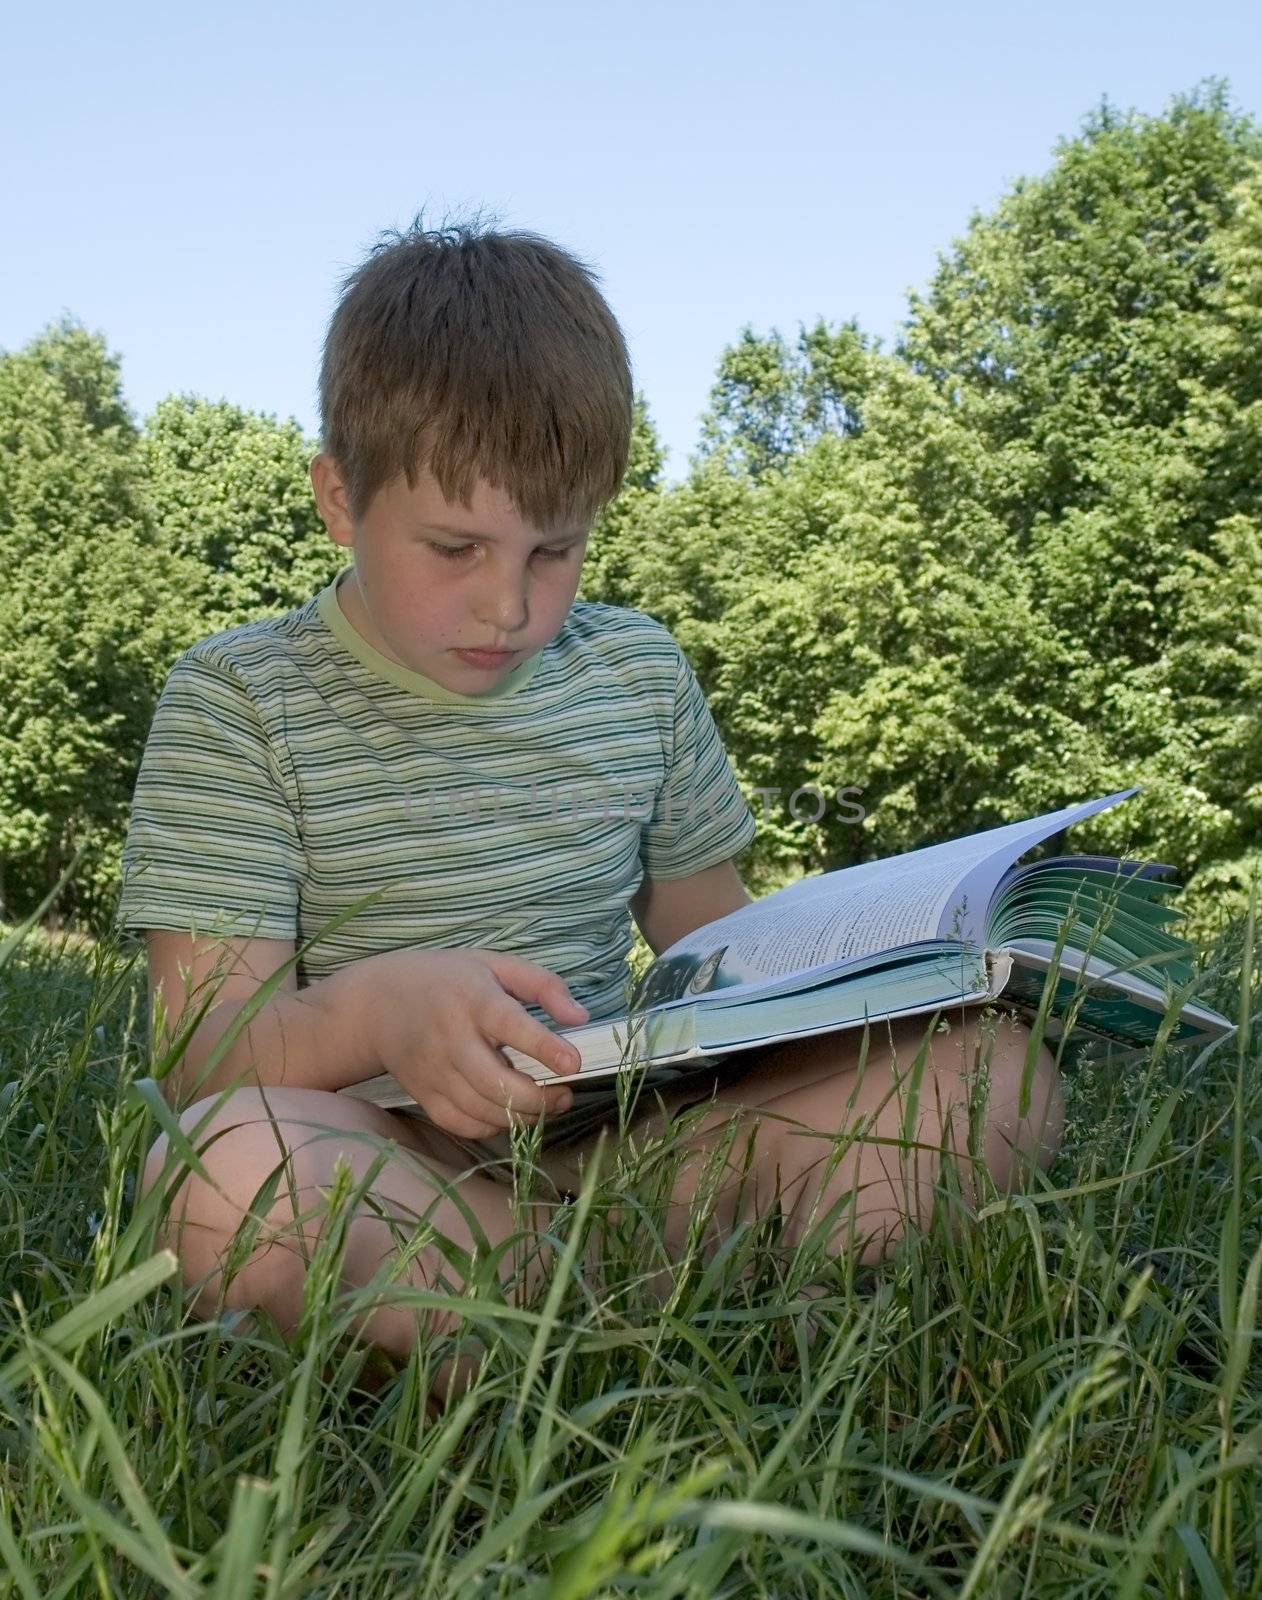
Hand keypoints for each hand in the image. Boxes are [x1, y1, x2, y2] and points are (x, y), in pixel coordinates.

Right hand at [358, 948, 589, 1138]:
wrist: (377, 1004)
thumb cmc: (446, 980)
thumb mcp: (494, 965)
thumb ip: (542, 985)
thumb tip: (581, 1017)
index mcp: (471, 997)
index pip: (509, 1024)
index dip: (544, 1046)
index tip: (574, 1063)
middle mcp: (449, 1037)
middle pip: (496, 1082)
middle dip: (539, 1098)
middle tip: (566, 1095)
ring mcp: (433, 1071)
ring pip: (482, 1110)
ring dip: (523, 1117)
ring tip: (547, 1105)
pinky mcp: (424, 1094)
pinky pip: (462, 1124)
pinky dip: (492, 1127)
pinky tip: (511, 1113)